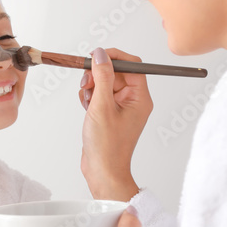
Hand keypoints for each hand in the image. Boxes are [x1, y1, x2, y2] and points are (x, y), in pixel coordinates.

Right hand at [79, 47, 152, 200]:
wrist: (102, 171)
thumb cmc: (107, 146)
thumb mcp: (102, 106)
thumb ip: (102, 77)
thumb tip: (101, 55)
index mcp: (140, 98)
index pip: (132, 64)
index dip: (114, 57)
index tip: (96, 56)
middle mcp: (133, 100)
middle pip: (116, 72)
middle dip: (98, 74)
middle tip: (86, 83)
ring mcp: (121, 107)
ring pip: (105, 82)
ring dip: (92, 87)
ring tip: (87, 101)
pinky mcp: (110, 113)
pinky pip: (99, 94)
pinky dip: (90, 97)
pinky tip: (87, 108)